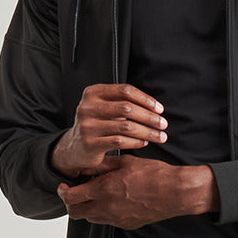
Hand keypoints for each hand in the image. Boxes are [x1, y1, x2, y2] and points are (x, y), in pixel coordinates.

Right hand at [49, 83, 167, 178]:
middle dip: (149, 117)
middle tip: (163, 124)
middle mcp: (87, 107)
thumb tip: (155, 109)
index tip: (160, 109)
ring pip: (126, 127)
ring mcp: (87, 126)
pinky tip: (145, 142)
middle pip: (127, 108)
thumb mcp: (105, 108)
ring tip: (160, 136)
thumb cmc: (97, 125)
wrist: (74, 147)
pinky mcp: (90, 143)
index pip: (125, 91)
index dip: (145, 99)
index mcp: (93, 93)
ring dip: (147, 132)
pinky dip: (136, 142)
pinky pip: (120, 141)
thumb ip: (123, 103)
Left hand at [56, 159, 217, 227]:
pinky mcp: (127, 225)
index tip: (65, 186)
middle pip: (76, 213)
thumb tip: (85, 167)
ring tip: (96, 194)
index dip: (63, 192)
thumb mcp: (125, 163)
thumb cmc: (153, 173)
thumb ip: (101, 166)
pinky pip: (107, 221)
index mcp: (104, 190)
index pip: (71, 198)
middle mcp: (107, 208)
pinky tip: (113, 200)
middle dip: (71, 203)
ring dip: (88, 208)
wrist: (175, 192)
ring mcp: (117, 219)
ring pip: (91, 218)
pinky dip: (104, 212)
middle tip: (75, 192)